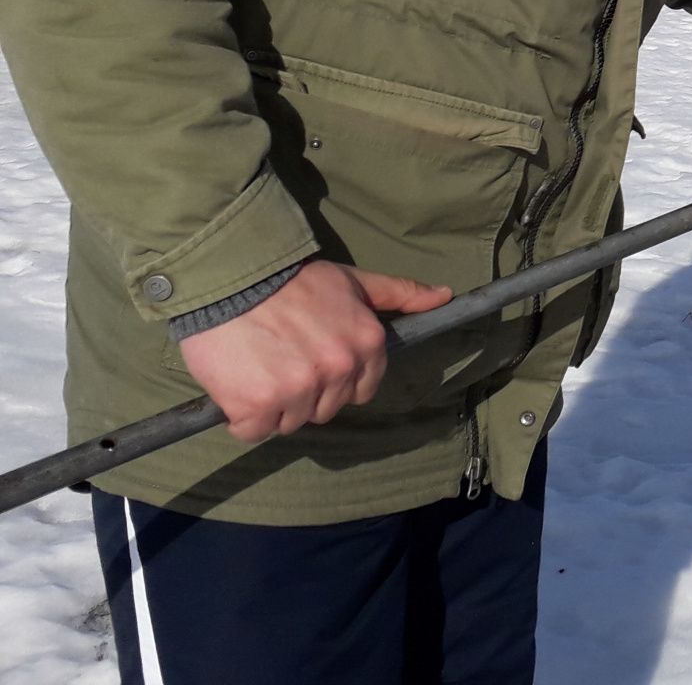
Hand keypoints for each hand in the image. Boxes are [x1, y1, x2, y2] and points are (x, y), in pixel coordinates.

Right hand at [177, 259, 452, 443]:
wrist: (231, 279)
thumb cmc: (292, 280)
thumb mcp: (354, 281)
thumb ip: (400, 292)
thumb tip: (444, 296)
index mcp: (366, 344)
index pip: (362, 390)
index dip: (337, 380)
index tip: (314, 359)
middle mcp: (338, 370)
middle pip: (325, 409)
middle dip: (306, 393)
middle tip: (282, 359)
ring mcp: (298, 390)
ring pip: (290, 422)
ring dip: (273, 405)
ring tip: (259, 366)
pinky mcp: (257, 406)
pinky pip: (253, 430)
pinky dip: (242, 416)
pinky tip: (237, 383)